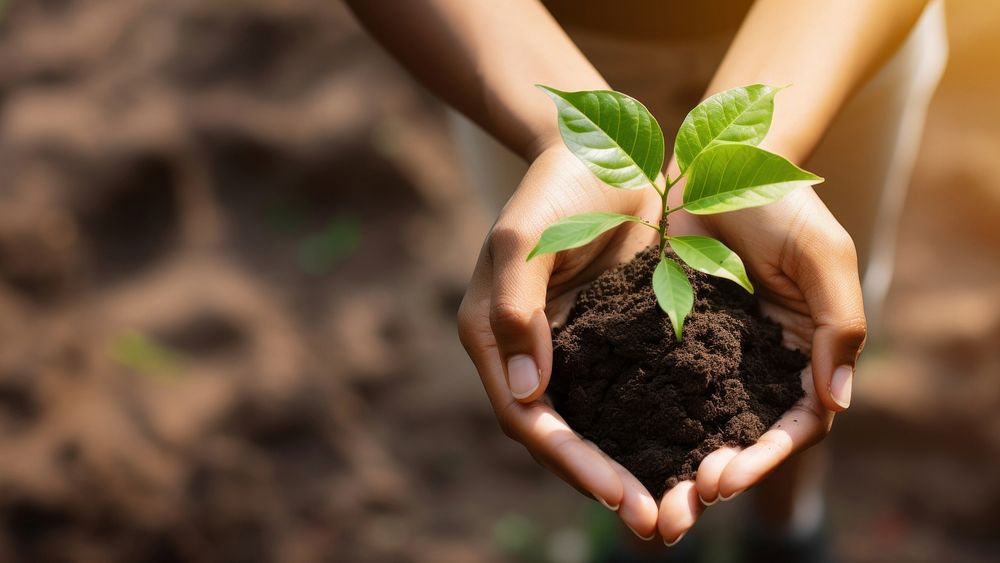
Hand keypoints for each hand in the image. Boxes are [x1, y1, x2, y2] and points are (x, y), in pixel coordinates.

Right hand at [458, 144, 665, 538]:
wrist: (603, 147)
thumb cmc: (555, 184)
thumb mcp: (524, 236)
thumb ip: (516, 308)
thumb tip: (525, 392)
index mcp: (493, 335)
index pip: (526, 415)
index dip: (566, 458)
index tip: (614, 492)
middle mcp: (528, 353)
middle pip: (560, 435)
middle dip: (601, 481)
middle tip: (651, 523)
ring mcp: (570, 349)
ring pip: (595, 425)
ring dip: (630, 468)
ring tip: (673, 508)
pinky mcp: (611, 339)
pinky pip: (628, 395)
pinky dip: (651, 429)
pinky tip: (690, 454)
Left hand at [657, 185, 866, 541]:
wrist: (712, 161)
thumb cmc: (778, 201)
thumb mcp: (822, 253)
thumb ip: (838, 323)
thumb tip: (836, 403)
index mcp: (801, 355)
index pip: (793, 424)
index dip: (765, 457)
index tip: (726, 477)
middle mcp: (754, 367)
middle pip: (740, 439)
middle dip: (712, 479)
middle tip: (678, 511)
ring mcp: (706, 357)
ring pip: (691, 426)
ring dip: (671, 465)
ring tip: (644, 498)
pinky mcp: (661, 340)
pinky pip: (649, 388)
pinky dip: (636, 421)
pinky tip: (609, 445)